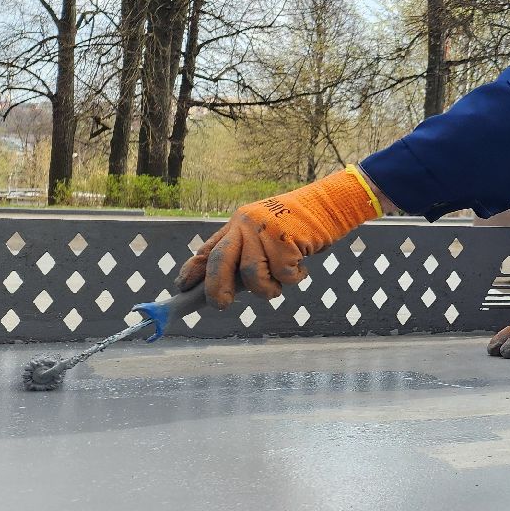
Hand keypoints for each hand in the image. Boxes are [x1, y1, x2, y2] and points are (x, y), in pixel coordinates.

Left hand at [177, 168, 381, 306]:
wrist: (327, 205)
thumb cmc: (297, 227)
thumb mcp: (264, 234)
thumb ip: (246, 254)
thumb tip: (226, 286)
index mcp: (237, 225)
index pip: (209, 249)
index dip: (193, 270)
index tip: (182, 288)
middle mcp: (245, 225)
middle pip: (220, 261)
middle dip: (216, 288)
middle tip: (221, 305)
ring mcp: (264, 231)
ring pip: (252, 274)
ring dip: (266, 290)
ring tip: (278, 288)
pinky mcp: (285, 238)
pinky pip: (282, 274)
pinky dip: (293, 278)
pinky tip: (301, 269)